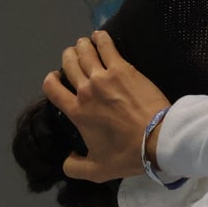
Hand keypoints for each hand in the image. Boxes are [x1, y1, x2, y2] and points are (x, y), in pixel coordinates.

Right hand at [43, 30, 169, 182]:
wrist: (156, 138)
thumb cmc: (127, 154)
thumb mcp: (97, 171)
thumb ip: (75, 167)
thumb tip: (66, 159)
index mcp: (76, 112)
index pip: (51, 87)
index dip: (51, 80)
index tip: (57, 79)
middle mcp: (85, 90)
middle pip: (68, 63)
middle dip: (68, 58)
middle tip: (74, 58)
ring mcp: (104, 76)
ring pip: (84, 51)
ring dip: (81, 45)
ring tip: (85, 44)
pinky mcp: (123, 68)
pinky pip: (106, 45)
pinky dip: (100, 38)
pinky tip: (100, 35)